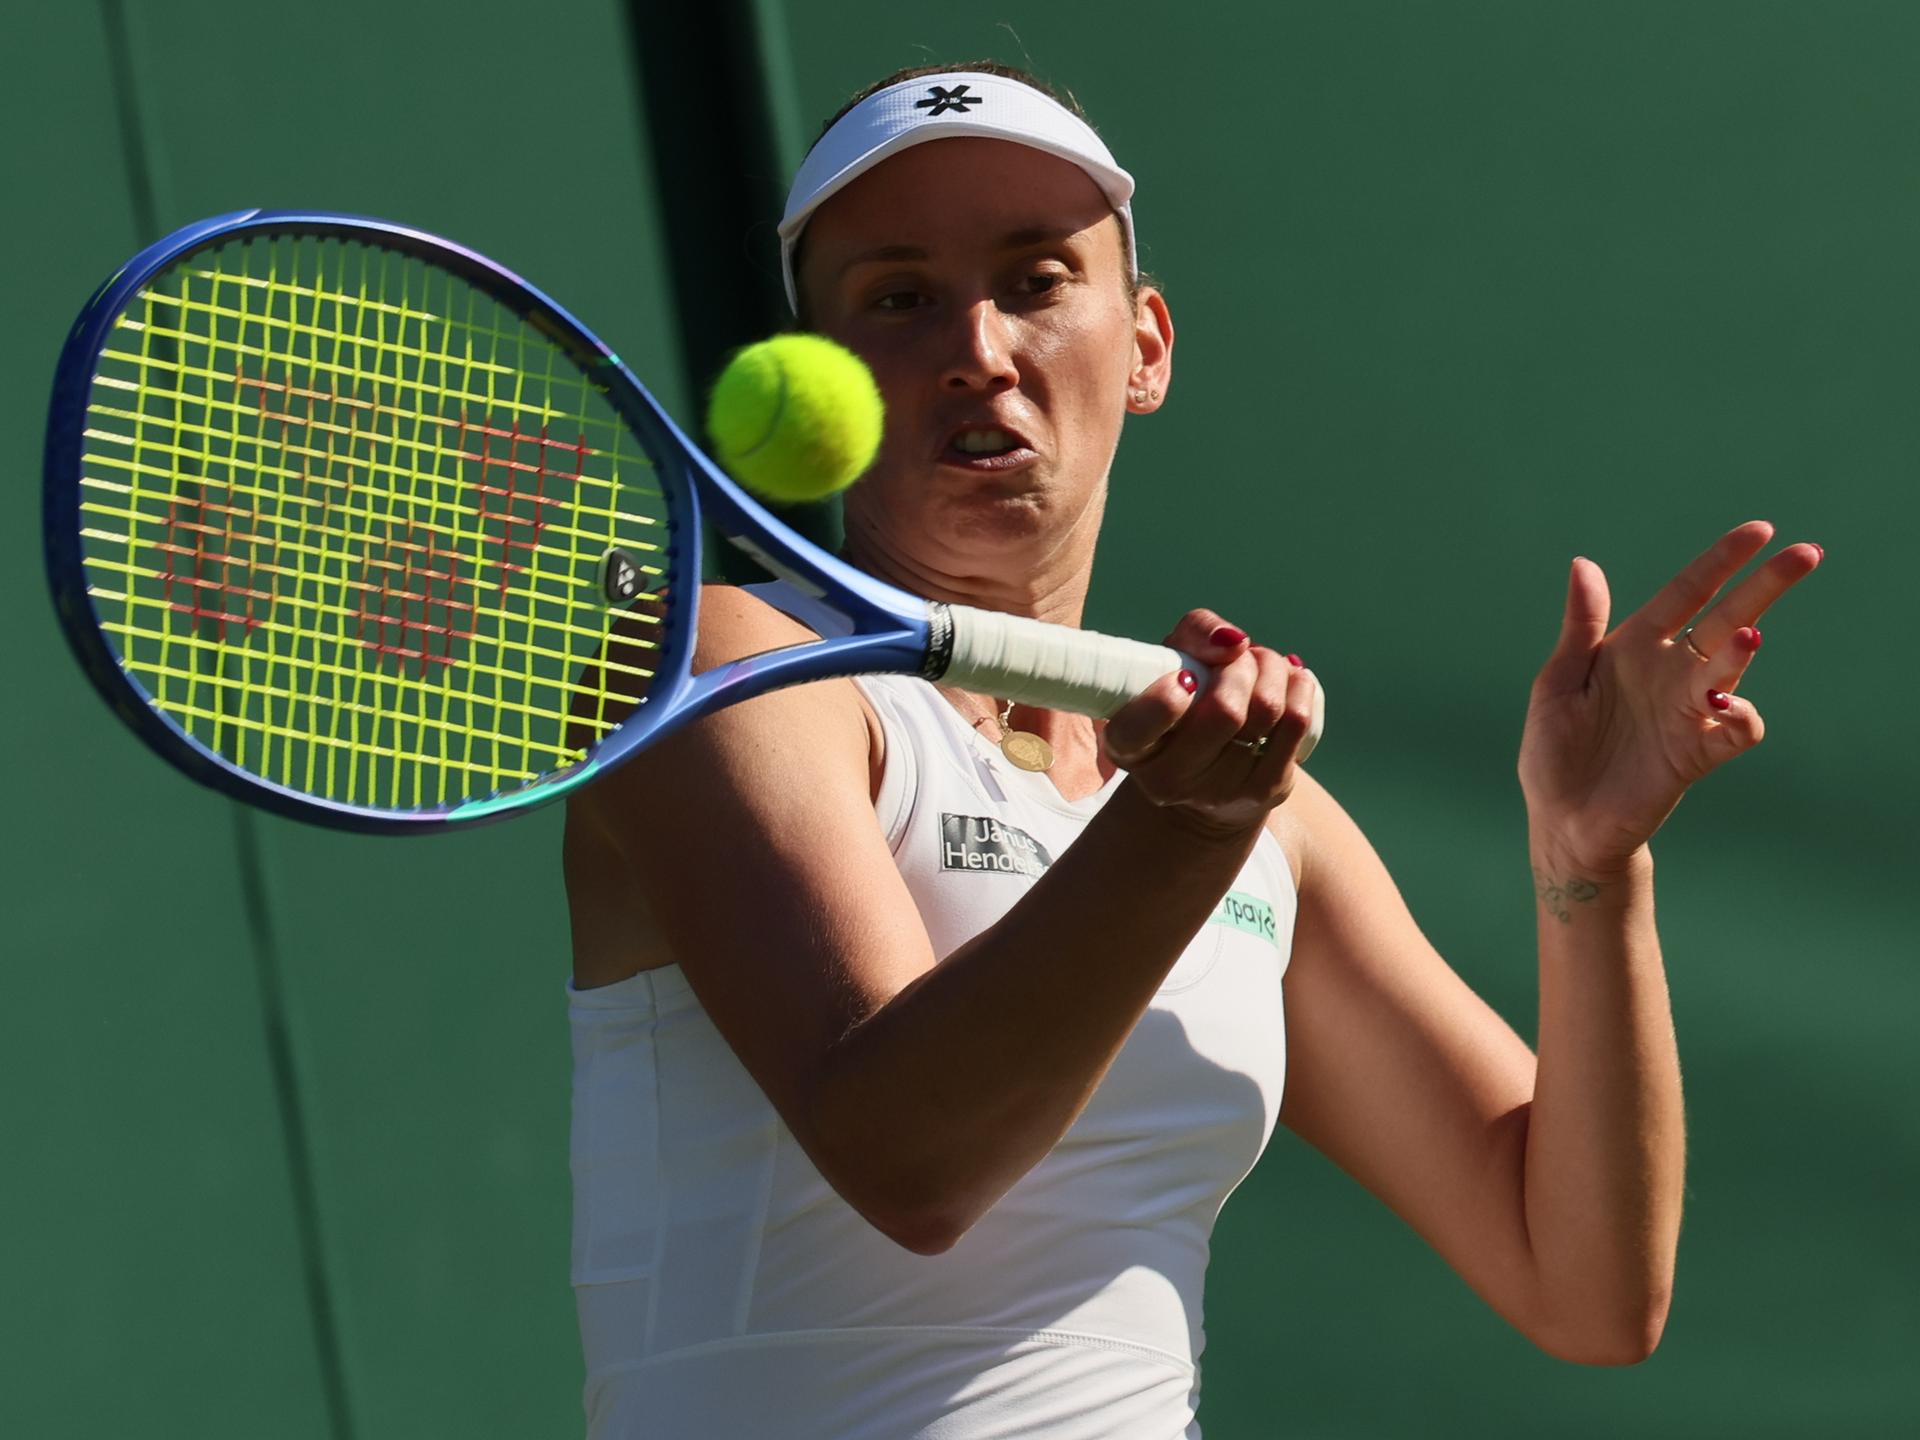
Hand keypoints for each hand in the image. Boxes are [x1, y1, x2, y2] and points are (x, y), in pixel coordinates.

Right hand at [1102, 610, 1318, 834]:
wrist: (1210, 773)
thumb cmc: (1186, 702)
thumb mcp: (1171, 661)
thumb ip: (1193, 635)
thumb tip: (1233, 643)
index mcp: (1128, 748)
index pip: (1138, 727)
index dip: (1165, 697)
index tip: (1187, 676)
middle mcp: (1168, 780)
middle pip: (1224, 711)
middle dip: (1241, 666)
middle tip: (1239, 658)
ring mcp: (1220, 792)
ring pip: (1266, 709)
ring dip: (1271, 668)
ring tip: (1262, 663)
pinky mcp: (1266, 791)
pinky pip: (1296, 724)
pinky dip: (1298, 686)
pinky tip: (1290, 678)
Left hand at [1518, 520, 1822, 872]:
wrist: (1562, 821)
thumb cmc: (1555, 750)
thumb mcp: (1558, 683)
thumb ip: (1580, 627)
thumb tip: (1583, 563)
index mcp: (1634, 647)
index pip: (1686, 593)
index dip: (1720, 561)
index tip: (1760, 530)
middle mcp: (1669, 672)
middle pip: (1726, 618)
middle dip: (1765, 586)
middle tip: (1806, 554)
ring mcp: (1687, 711)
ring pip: (1732, 667)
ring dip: (1742, 650)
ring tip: (1748, 634)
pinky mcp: (1695, 753)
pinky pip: (1735, 729)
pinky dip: (1740, 715)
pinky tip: (1726, 705)